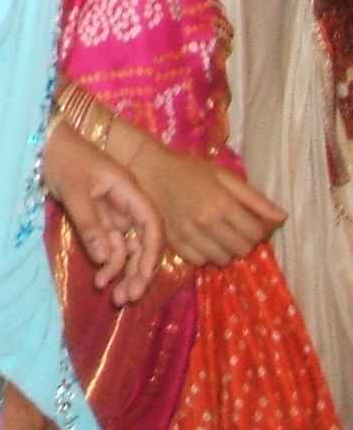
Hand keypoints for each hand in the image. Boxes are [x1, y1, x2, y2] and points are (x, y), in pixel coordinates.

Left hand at [44, 126, 163, 304]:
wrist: (42, 141)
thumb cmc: (62, 158)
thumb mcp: (74, 190)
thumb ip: (90, 223)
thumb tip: (104, 259)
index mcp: (129, 191)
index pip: (152, 224)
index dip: (153, 251)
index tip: (145, 275)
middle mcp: (126, 204)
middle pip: (142, 242)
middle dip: (138, 272)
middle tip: (130, 298)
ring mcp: (113, 213)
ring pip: (126, 249)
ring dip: (122, 273)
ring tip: (115, 299)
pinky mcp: (98, 218)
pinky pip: (108, 245)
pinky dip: (106, 263)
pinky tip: (100, 282)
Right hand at [128, 141, 284, 265]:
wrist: (147, 169)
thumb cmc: (188, 169)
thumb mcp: (224, 176)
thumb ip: (254, 198)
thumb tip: (282, 218)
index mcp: (222, 203)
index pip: (256, 233)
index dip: (261, 230)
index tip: (253, 222)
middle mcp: (206, 222)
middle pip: (242, 250)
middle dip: (245, 241)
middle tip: (236, 228)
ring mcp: (188, 235)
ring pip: (223, 259)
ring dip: (227, 250)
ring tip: (220, 235)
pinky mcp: (173, 243)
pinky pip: (201, 261)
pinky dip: (206, 254)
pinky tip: (203, 239)